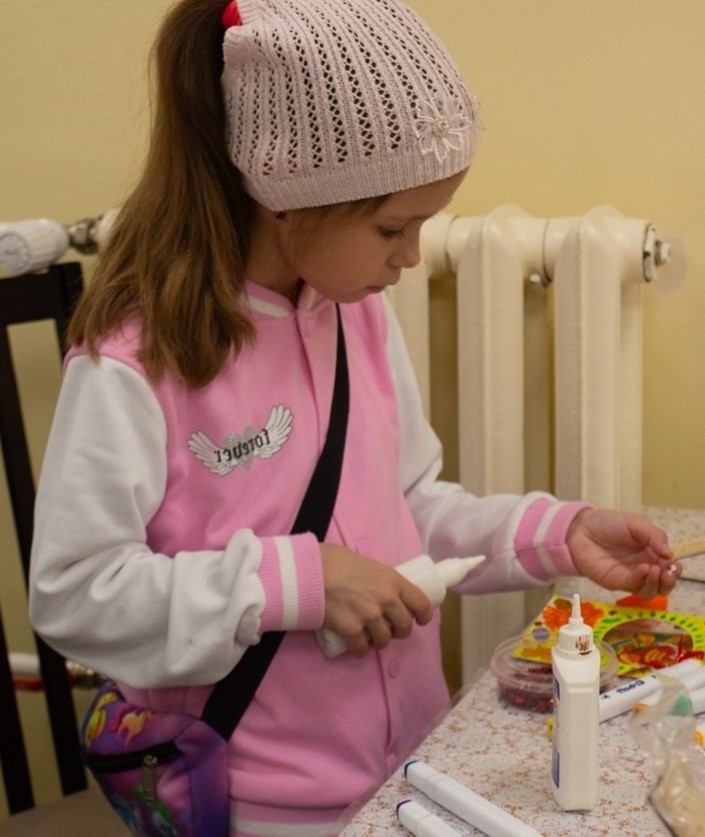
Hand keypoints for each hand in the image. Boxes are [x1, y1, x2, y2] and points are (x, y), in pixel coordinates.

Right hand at [319, 544, 433, 657]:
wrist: (310, 570)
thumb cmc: (335, 560)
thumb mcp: (367, 564)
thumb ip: (379, 579)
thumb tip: (379, 589)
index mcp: (393, 580)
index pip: (422, 603)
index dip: (423, 615)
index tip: (419, 619)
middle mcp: (386, 599)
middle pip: (405, 626)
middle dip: (399, 631)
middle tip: (390, 629)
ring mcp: (369, 616)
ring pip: (384, 640)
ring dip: (379, 641)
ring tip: (370, 636)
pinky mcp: (351, 630)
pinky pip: (361, 649)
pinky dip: (359, 650)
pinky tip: (356, 646)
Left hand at [566, 508, 680, 598]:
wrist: (581, 528)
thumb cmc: (609, 523)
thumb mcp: (636, 524)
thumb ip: (655, 537)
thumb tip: (670, 555)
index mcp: (652, 553)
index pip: (670, 568)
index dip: (675, 569)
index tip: (673, 563)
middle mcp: (644, 568)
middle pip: (664, 584)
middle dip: (669, 581)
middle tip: (667, 572)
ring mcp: (631, 577)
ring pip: (651, 591)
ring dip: (657, 584)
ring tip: (654, 570)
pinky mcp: (617, 583)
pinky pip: (634, 588)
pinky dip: (642, 581)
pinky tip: (642, 569)